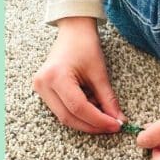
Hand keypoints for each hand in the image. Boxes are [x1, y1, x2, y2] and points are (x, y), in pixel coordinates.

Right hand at [32, 16, 123, 133]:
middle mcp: (43, 84)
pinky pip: (62, 110)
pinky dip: (80, 114)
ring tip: (104, 115)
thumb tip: (118, 120)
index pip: (79, 108)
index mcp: (56, 76)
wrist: (73, 33)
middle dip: (93, 125)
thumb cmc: (85, 47)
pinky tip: (93, 108)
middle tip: (113, 126)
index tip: (117, 125)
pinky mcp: (44, 91)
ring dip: (87, 122)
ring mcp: (40, 88)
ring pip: (65, 117)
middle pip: (69, 117)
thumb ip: (108, 100)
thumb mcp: (100, 74)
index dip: (99, 121)